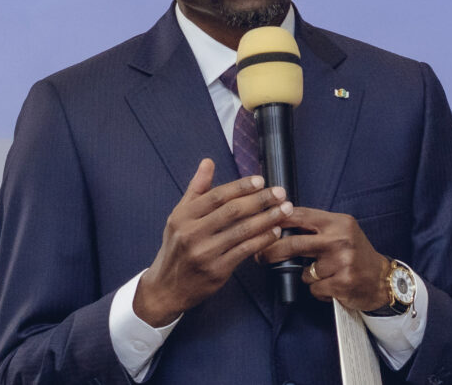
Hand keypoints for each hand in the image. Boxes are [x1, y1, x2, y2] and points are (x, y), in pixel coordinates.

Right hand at [134, 158, 293, 326]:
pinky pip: (245, 251)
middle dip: (260, 200)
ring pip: (242, 231)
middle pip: (232, 211)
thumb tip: (208, 162)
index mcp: (183, 216)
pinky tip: (275, 232)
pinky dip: (263, 240)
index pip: (217, 196)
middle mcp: (192, 233)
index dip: (241, 186)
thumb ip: (196, 189)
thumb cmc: (176, 248)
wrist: (166, 288)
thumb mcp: (179, 216)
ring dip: (268, 218)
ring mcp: (204, 253)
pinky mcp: (216, 271)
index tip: (260, 180)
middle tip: (280, 193)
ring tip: (285, 210)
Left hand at [258, 208, 389, 311]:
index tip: (260, 226)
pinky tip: (332, 286)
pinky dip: (319, 290)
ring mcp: (342, 262)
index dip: (276, 220)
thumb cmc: (357, 255)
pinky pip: (314, 288)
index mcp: (338, 222)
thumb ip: (316, 228)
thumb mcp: (342, 232)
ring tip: (325, 275)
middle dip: (271, 251)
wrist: (382, 280)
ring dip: (308, 276)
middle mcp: (340, 239)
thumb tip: (280, 225)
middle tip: (261, 257)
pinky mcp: (342, 283)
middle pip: (293, 243)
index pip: (300, 216)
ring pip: (304, 271)